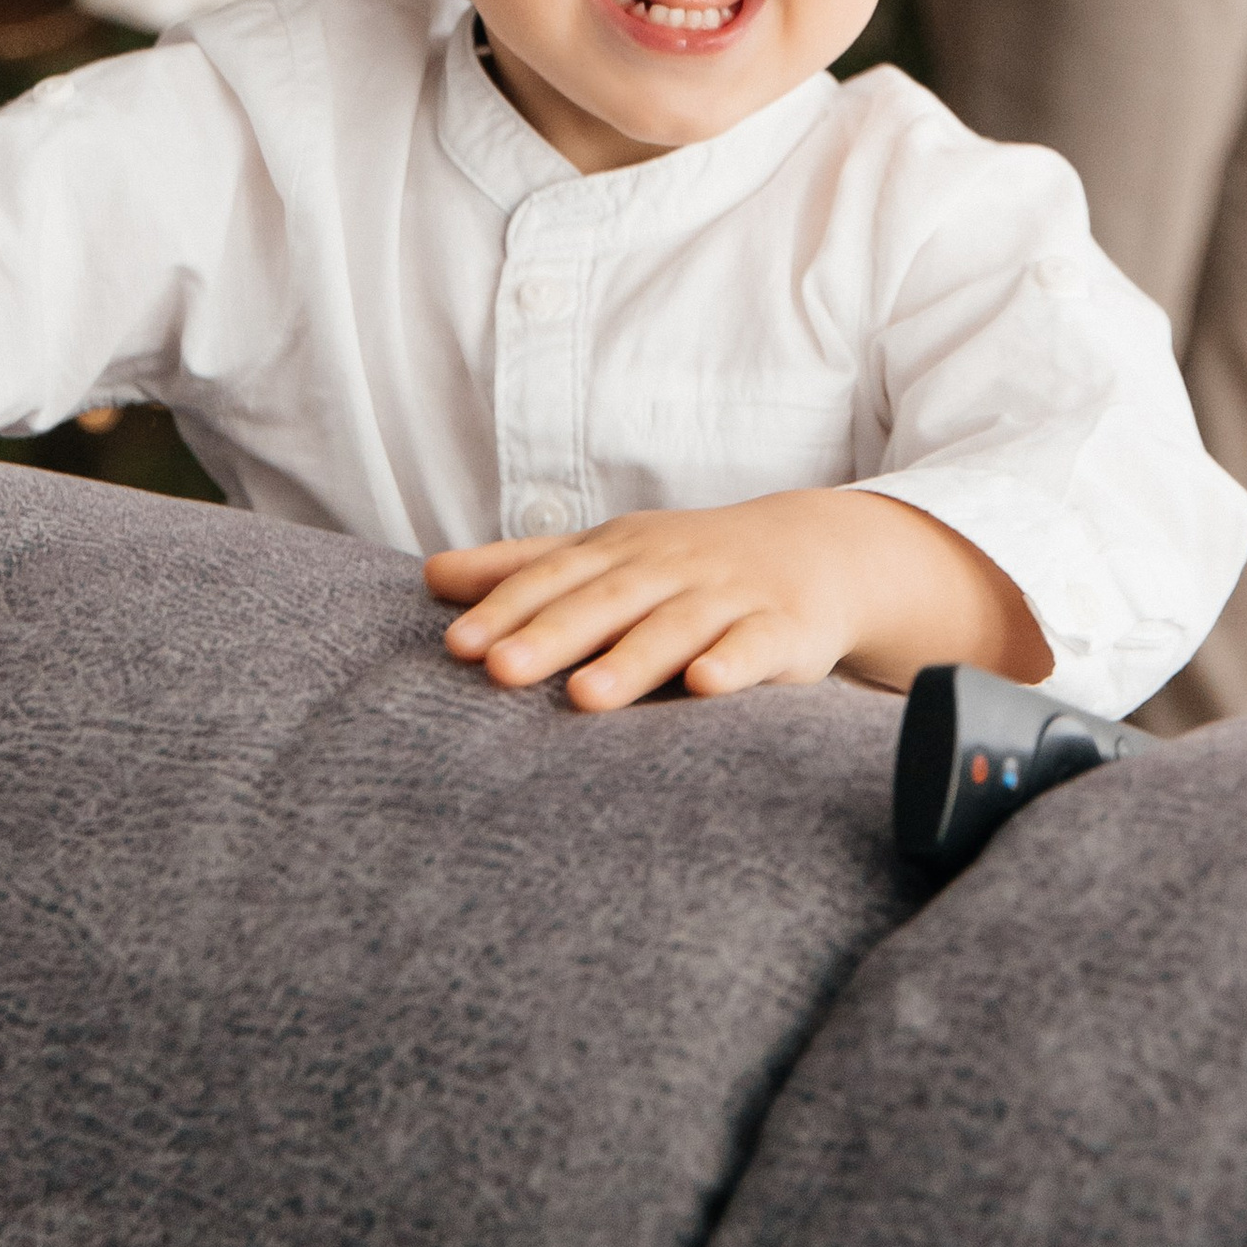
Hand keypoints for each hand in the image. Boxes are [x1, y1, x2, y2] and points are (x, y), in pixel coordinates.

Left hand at [426, 486, 1045, 712]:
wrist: (815, 549)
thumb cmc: (686, 564)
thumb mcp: (607, 555)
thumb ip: (522, 568)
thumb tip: (430, 577)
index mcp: (620, 552)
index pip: (554, 579)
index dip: (506, 609)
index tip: (455, 645)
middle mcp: (668, 570)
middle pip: (604, 602)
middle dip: (551, 633)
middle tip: (498, 668)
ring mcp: (726, 597)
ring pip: (674, 628)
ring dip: (631, 659)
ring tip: (586, 697)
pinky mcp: (781, 630)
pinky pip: (755, 648)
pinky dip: (732, 664)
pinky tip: (706, 686)